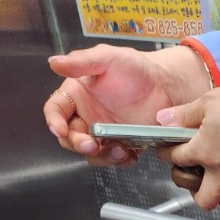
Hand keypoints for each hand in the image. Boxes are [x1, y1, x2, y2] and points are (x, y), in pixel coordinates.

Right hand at [44, 44, 210, 165]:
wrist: (165, 86)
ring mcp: (105, 133)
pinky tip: (131, 154)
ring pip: (92, 153)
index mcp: (77, 95)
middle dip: (78, 144)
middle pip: (71, 138)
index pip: (56, 110)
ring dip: (102, 156)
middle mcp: (87, 116)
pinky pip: (115, 159)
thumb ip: (81, 62)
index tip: (60, 129)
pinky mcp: (122, 144)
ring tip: (119, 149)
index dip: (54, 121)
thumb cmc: (136, 68)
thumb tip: (53, 62)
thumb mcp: (107, 58)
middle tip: (92, 145)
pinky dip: (121, 160)